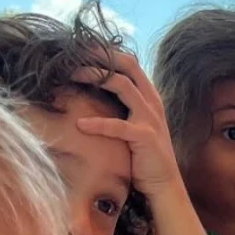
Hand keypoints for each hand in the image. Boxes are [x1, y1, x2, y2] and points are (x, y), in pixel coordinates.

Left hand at [74, 52, 182, 197]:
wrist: (163, 185)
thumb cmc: (143, 157)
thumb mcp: (135, 126)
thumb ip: (122, 109)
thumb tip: (93, 95)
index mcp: (150, 97)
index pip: (129, 63)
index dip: (105, 52)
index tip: (80, 49)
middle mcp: (152, 102)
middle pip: (127, 65)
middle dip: (99, 56)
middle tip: (72, 54)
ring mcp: (150, 118)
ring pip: (122, 85)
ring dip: (94, 77)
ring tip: (70, 76)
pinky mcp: (145, 137)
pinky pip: (117, 125)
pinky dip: (97, 124)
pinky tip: (79, 124)